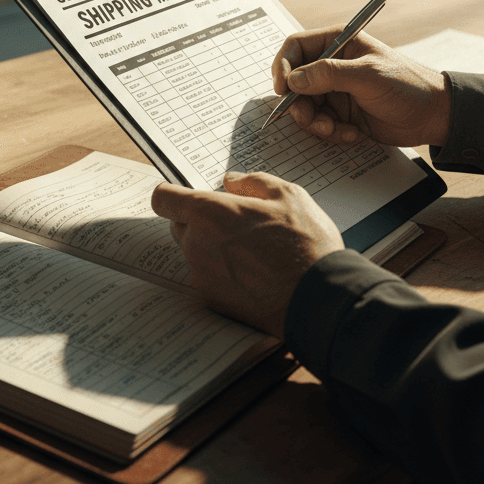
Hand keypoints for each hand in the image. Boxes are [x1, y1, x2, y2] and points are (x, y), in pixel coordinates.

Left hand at [150, 171, 343, 337]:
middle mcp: (196, 245)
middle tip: (237, 222)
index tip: (188, 195)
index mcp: (208, 213)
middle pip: (180, 225)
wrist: (320, 300)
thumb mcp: (288, 195)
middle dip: (200, 220)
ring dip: (213, 247)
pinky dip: (223, 273)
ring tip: (253, 250)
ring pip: (196, 253)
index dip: (173, 194)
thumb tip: (230, 182)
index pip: (163, 198)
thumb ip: (252, 182)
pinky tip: (255, 274)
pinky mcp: (213, 301)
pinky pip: (209, 278)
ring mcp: (202, 276)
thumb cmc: (305, 244)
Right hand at [271, 28, 450, 147]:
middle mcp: (332, 65)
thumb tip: (294, 79)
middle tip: (312, 120)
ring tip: (336, 129)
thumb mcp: (368, 76)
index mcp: (338, 43)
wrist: (433, 117)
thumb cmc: (407, 86)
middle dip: (300, 104)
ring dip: (316, 122)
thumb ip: (329, 74)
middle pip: (295, 82)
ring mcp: (335, 90)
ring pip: (305, 106)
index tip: (283, 89)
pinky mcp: (341, 113)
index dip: (283, 66)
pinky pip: (320, 123)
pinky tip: (353, 133)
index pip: (296, 47)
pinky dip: (331, 132)